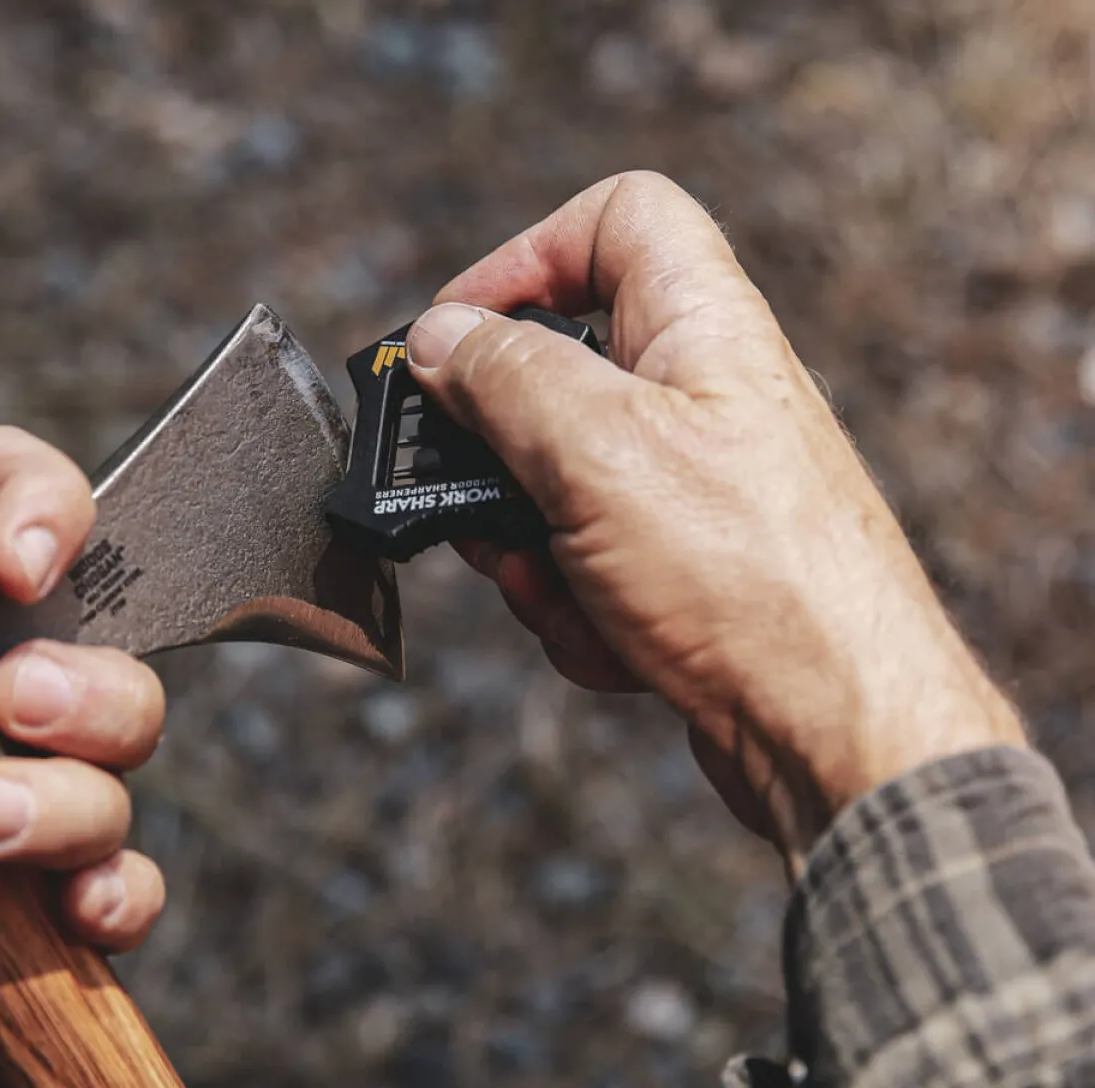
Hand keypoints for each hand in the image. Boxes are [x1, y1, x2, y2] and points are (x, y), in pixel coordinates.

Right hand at [409, 172, 1025, 871]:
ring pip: (560, 483)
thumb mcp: (597, 452)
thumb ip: (505, 377)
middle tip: (479, 501)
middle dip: (502, 452)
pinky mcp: (687, 569)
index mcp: (702, 326)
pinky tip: (617, 647)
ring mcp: (696, 487)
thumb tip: (438, 336)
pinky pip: (590, 563)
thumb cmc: (748, 578)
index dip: (525, 255)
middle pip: (562, 370)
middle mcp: (703, 397)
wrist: (840, 737)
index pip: (616, 219)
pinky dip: (580, 608)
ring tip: (561, 591)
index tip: (456, 335)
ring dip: (532, 548)